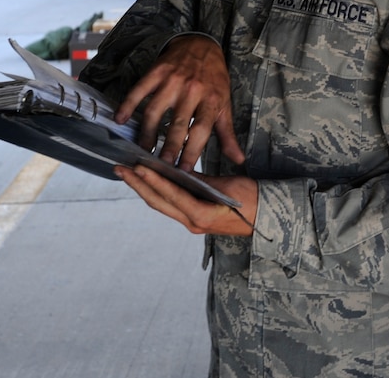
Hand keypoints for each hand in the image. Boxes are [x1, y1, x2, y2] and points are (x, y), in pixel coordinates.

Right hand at [114, 34, 245, 170]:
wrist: (201, 45)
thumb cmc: (214, 80)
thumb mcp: (224, 105)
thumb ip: (227, 134)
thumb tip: (238, 160)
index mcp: (210, 100)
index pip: (201, 129)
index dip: (192, 150)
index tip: (183, 169)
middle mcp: (192, 90)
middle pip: (178, 123)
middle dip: (169, 146)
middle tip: (162, 165)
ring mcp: (173, 80)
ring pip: (156, 110)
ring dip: (148, 132)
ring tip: (144, 150)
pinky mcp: (157, 71)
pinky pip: (139, 90)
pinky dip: (128, 104)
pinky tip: (120, 119)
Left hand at [115, 165, 257, 235]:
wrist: (269, 217)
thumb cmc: (253, 200)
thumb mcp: (228, 185)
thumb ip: (202, 180)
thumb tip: (178, 171)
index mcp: (201, 214)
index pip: (171, 195)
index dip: (152, 180)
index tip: (137, 166)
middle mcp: (192, 222)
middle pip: (158, 202)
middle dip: (137, 185)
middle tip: (119, 169)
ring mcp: (192, 222)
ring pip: (162, 204)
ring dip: (144, 188)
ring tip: (128, 173)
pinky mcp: (194, 218)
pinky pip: (171, 205)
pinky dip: (158, 192)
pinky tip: (149, 182)